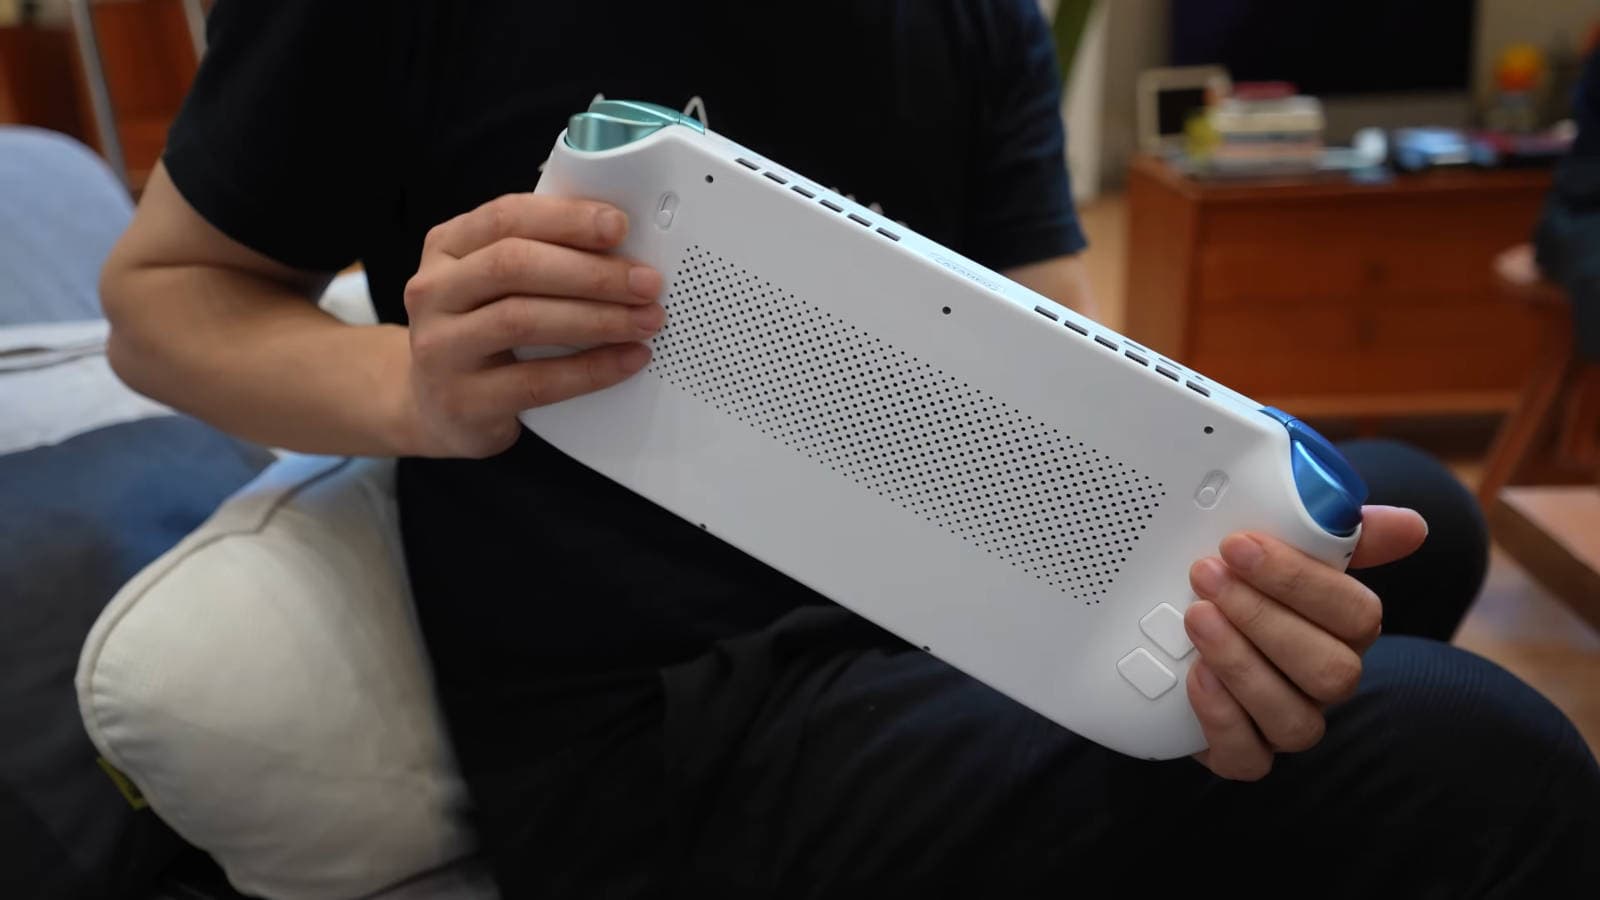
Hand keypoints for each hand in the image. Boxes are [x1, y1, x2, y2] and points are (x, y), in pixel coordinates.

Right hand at [399, 194, 663, 457]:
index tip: (619, 226)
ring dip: (597, 318)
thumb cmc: (480, 334)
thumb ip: (541, 257)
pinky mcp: (463, 400)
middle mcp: (433, 292)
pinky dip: (591, 369)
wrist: (434, 407)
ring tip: (645, 320)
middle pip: (515, 266)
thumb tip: (621, 247)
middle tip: (646, 283)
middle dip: (592, 272)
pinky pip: (536, 382)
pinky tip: (627, 360)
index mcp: (446, 248)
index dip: (566, 219)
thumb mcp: (493, 285)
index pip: (505, 217)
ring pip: (523, 320)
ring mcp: (441, 348)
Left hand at [1183, 505, 1427, 780]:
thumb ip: (1335, 532)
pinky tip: (1195, 676)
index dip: (1299, 580)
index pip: (1357, 614)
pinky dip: (1221, 718)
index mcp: (1345, 629)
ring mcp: (1284, 722)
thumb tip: (1412, 526)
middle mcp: (1324, 681)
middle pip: (1331, 671)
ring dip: (1241, 664)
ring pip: (1295, 720)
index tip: (1238, 545)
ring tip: (1196, 618)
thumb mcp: (1277, 547)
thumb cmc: (1238, 587)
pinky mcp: (1240, 754)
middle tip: (1208, 576)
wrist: (1170, 637)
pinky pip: (1249, 758)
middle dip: (1264, 619)